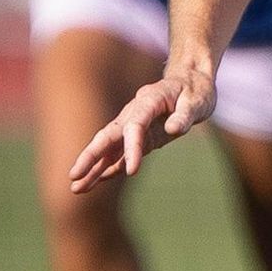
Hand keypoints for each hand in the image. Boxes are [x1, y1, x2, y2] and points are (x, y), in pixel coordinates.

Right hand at [68, 68, 215, 191]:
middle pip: (107, 136)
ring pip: (108, 148)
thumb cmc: (196, 91)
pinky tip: (95, 183)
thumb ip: (185, 115)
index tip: (132, 172)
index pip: (134, 127)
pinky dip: (108, 168)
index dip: (131, 149)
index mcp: (148, 101)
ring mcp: (132, 125)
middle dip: (90, 157)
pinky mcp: (139, 137)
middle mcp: (133, 113)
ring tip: (76, 189)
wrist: (191, 81)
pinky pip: (120, 154)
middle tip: (73, 177)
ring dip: (92, 168)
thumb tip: (173, 130)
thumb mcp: (198, 101)